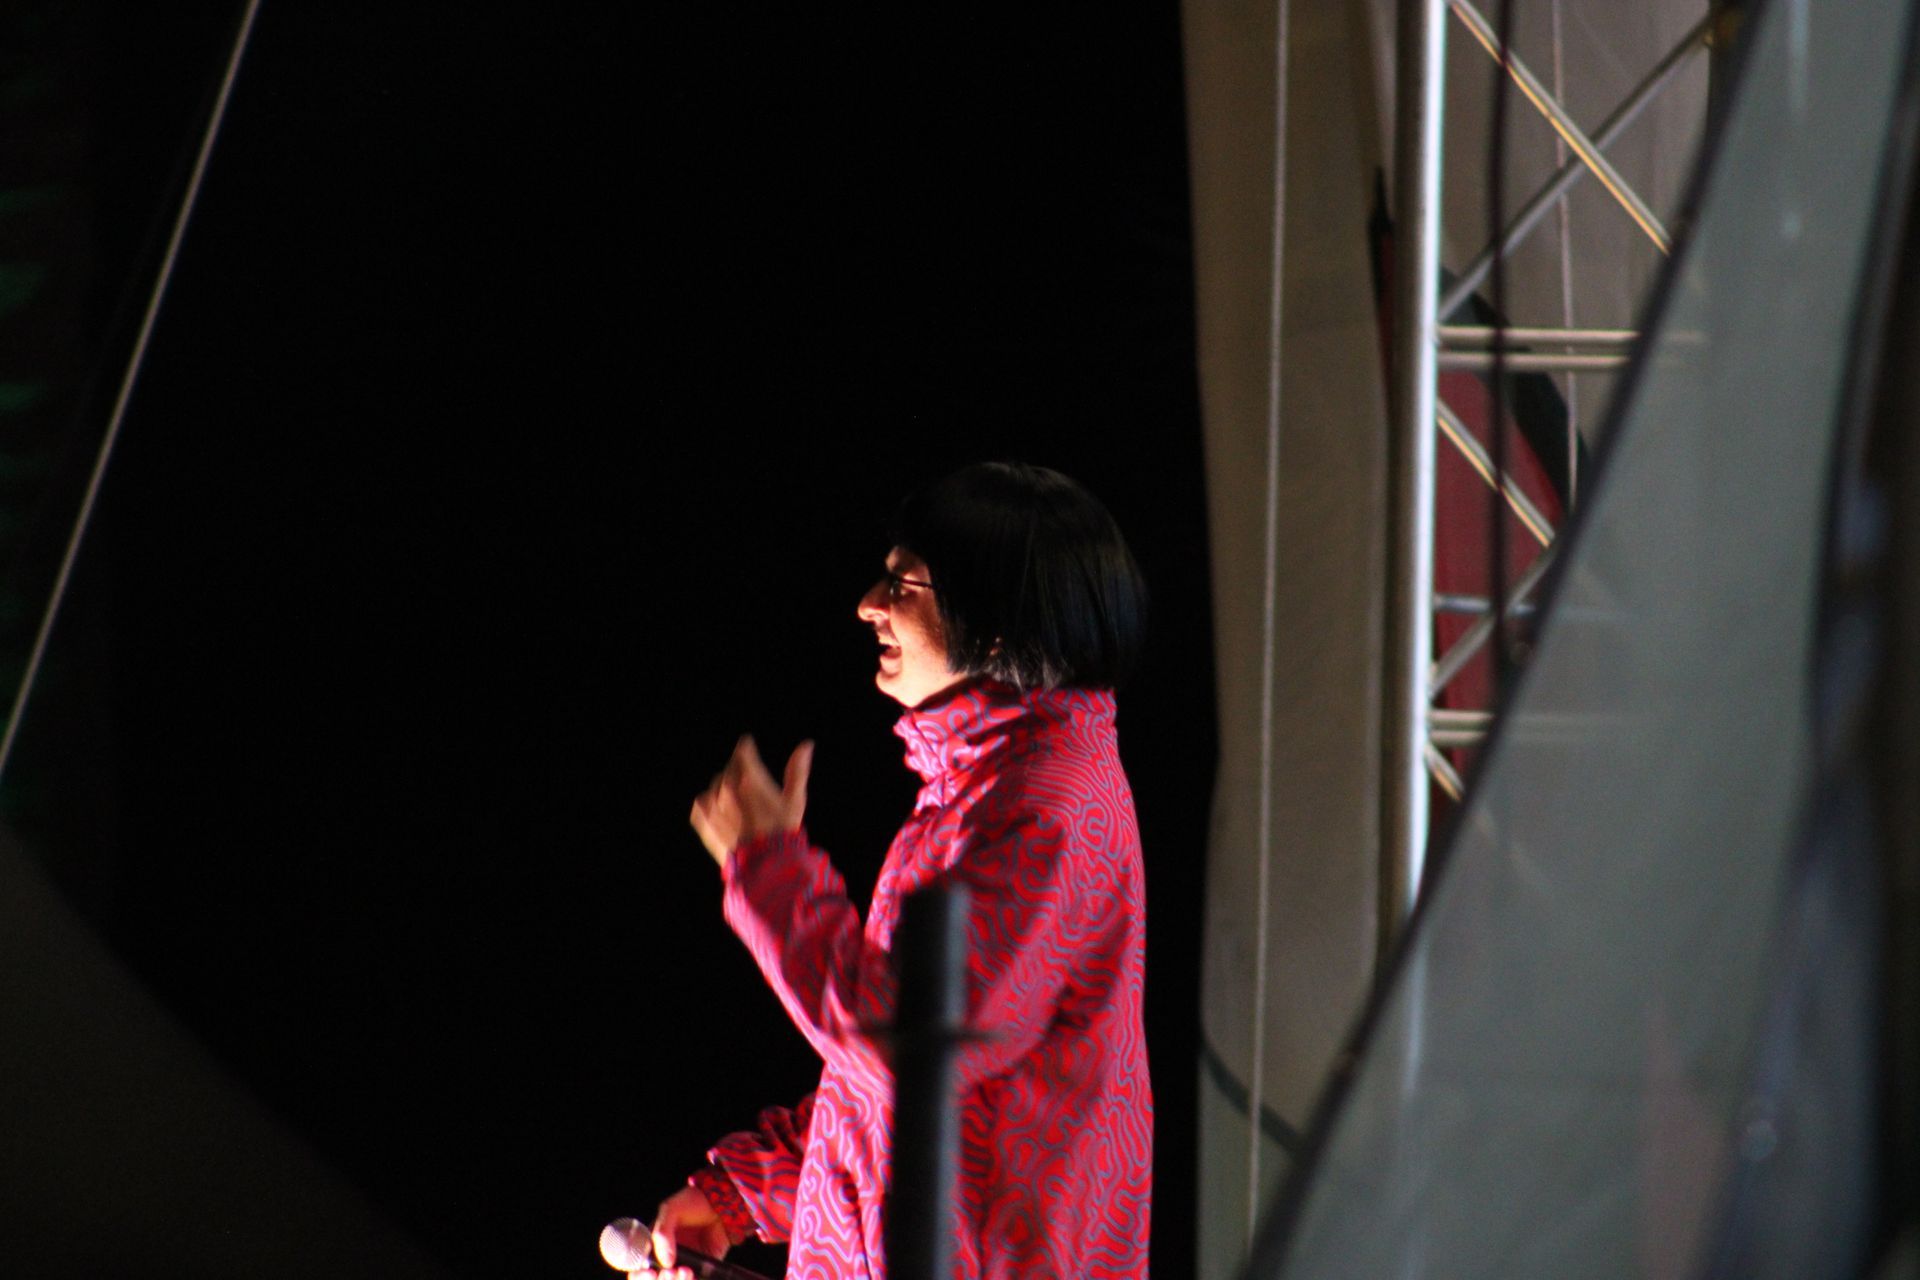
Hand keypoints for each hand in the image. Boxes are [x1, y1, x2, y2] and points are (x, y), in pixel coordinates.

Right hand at [646, 1185, 730, 1277]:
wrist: (720, 1204)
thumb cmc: (693, 1203)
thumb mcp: (671, 1210)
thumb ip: (662, 1232)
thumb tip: (666, 1261)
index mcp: (653, 1246)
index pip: (639, 1268)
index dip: (640, 1275)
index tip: (649, 1272)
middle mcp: (666, 1259)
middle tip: (668, 1271)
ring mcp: (683, 1265)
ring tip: (684, 1270)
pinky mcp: (701, 1269)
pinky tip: (691, 1273)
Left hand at [689, 737, 811, 868]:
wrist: (763, 868)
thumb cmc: (783, 832)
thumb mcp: (796, 801)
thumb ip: (798, 770)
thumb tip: (807, 744)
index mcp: (751, 778)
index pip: (743, 751)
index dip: (747, 748)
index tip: (748, 747)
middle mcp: (729, 788)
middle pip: (730, 767)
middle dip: (739, 770)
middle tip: (750, 783)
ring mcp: (713, 805)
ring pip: (716, 784)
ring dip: (725, 787)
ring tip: (739, 803)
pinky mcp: (703, 821)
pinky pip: (701, 802)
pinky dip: (710, 803)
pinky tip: (722, 812)